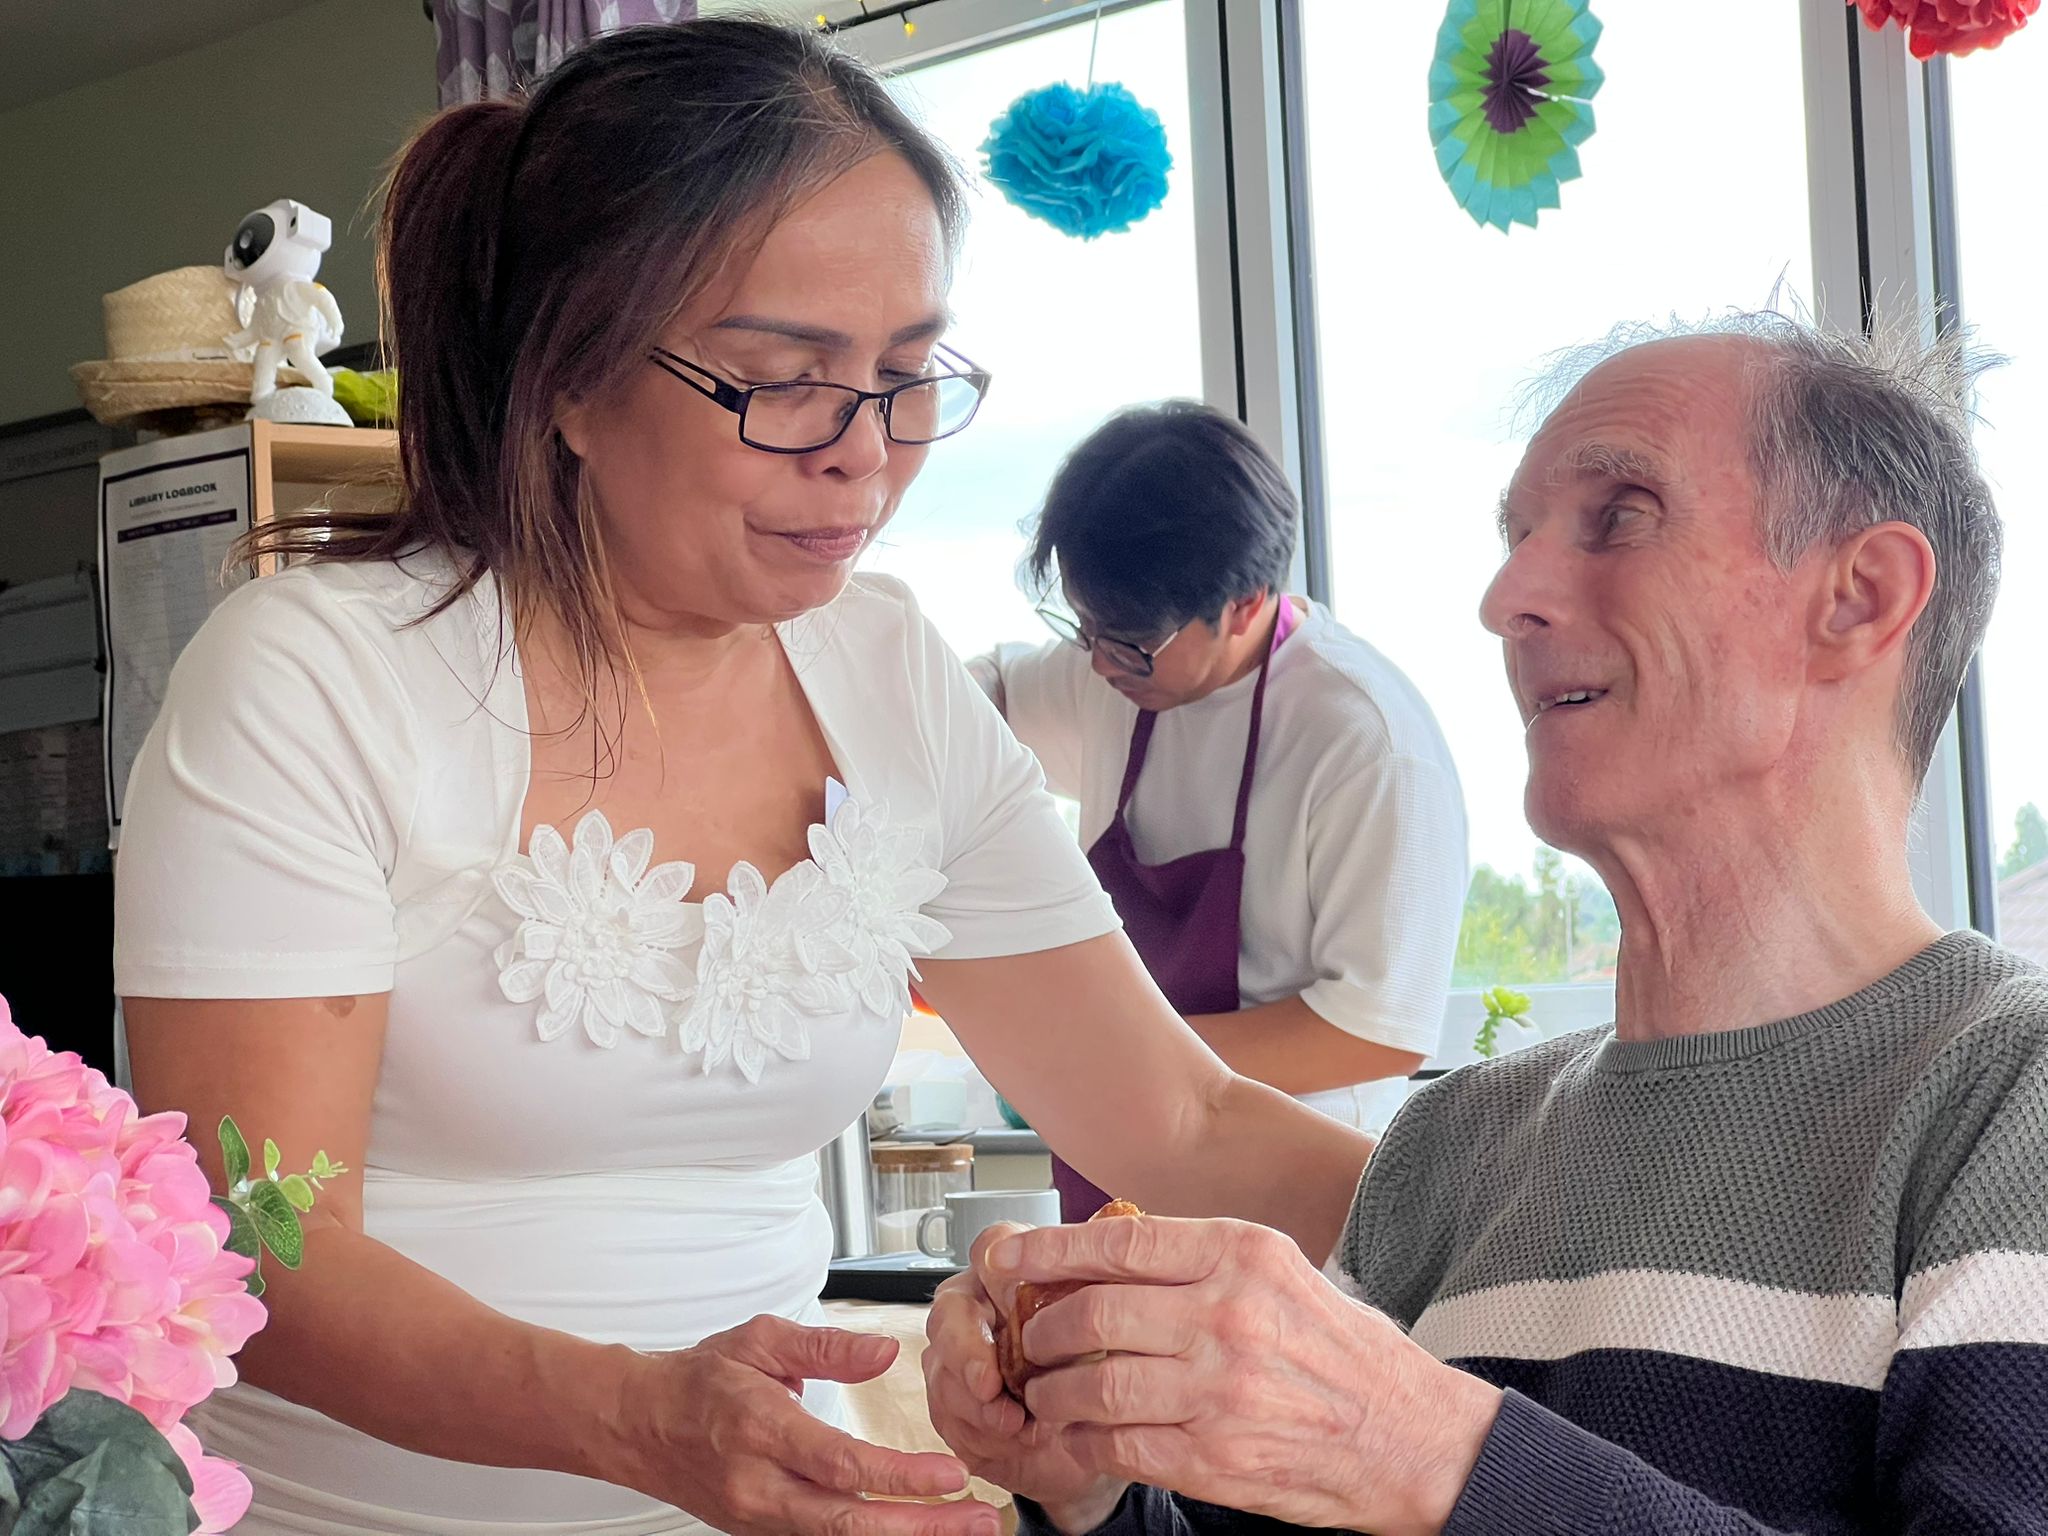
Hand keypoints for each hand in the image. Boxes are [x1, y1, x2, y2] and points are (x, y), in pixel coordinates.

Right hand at [618, 1314, 1002, 1535]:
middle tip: (982, 1518)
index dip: (902, 1476)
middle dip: (922, 1526)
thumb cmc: (699, 1378)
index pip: (842, 1465)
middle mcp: (759, 1487)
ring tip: (963, 1529)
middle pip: (849, 1521)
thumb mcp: (760, 1340)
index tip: (953, 1474)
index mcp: (761, 1430)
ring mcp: (758, 1519)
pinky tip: (912, 1531)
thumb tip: (886, 1354)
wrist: (636, 1424)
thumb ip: (826, 1347)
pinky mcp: (760, 1533)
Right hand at [921, 1225, 1128, 1533]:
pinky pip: (949, 1417)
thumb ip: (1100, 1314)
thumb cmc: (1102, 1375)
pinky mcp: (950, 1405)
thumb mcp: (1114, 1338)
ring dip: (981, 1406)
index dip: (998, 1270)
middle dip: (967, 1353)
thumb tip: (1104, 1302)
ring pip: (943, 1371)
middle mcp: (979, 1307)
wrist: (1094, 1441)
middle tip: (991, 1385)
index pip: (993, 1247)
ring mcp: (957, 1356)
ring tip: (1024, 1427)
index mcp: (1018, 1274)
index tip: (1013, 1300)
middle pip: (950, 1312)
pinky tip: (1017, 1440)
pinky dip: (983, 1435)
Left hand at [986, 1216, 1503, 1535]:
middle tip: (1027, 1339)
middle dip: (1040, 1329)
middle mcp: (1228, 1315)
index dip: (1050, 1249)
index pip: (1119, 1242)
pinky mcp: (1215, 1458)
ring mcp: (1219, 1391)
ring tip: (1045, 1392)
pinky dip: (1084, 1441)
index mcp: (1242, 1254)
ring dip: (1052, 1392)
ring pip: (1093, 1386)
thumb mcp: (1282, 1273)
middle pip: (1092, 1314)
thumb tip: (1107, 1251)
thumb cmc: (1343, 1352)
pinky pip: (1119, 1445)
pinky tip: (1080, 1436)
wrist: (1412, 1437)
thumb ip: (1201, 1260)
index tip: (1010, 1255)